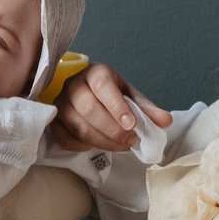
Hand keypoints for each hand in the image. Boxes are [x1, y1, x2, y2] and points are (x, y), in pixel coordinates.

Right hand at [49, 63, 171, 151]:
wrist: (88, 96)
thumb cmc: (111, 96)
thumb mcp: (131, 96)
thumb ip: (147, 108)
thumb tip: (165, 121)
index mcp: (96, 73)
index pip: (102, 86)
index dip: (117, 106)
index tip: (132, 124)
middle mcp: (74, 84)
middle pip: (89, 108)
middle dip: (113, 129)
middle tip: (132, 141)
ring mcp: (60, 102)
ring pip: (77, 126)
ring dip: (102, 141)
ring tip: (121, 146)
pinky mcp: (53, 120)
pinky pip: (64, 137)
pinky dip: (82, 146)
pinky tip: (96, 145)